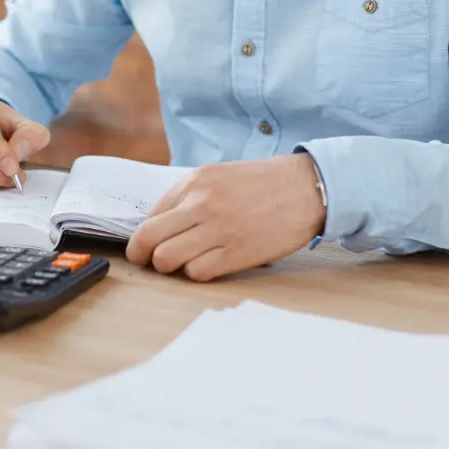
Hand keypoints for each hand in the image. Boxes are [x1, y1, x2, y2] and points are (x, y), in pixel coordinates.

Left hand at [126, 154, 326, 281]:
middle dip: (142, 255)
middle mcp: (202, 204)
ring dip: (169, 267)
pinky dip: (196, 273)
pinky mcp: (237, 253)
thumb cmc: (261, 184)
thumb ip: (187, 196)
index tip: (144, 246)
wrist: (305, 188)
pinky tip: (208, 265)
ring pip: (167, 259)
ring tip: (181, 263)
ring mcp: (219, 229)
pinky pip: (197, 272)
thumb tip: (157, 224)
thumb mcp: (218, 175)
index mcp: (194, 182)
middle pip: (149, 239)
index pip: (149, 216)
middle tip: (149, 261)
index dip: (142, 236)